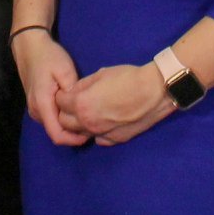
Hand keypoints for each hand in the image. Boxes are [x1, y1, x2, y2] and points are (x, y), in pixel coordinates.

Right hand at [14, 31, 87, 147]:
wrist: (30, 46)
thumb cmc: (48, 57)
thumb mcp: (65, 70)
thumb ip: (72, 91)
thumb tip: (81, 108)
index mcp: (42, 104)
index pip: (57, 135)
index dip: (74, 140)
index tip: (90, 133)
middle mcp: (36, 111)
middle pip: (56, 132)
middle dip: (74, 133)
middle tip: (92, 123)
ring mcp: (34, 109)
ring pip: (53, 126)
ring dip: (68, 125)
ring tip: (86, 115)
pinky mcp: (36, 105)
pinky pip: (50, 118)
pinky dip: (63, 118)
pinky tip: (74, 109)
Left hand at [57, 62, 171, 146]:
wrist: (155, 91)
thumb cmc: (128, 78)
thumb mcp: (100, 74)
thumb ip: (82, 85)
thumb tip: (74, 92)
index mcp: (81, 104)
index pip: (59, 103)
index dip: (62, 95)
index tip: (67, 92)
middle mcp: (88, 123)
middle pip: (64, 122)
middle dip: (65, 112)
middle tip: (74, 103)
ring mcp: (102, 134)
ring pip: (80, 134)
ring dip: (80, 124)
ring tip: (88, 113)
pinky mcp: (116, 140)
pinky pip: (98, 140)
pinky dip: (97, 132)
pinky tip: (103, 122)